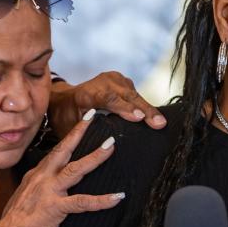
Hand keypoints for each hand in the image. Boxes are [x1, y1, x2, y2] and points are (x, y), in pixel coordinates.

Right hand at [0, 110, 123, 226]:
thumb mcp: (25, 198)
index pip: (55, 152)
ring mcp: (49, 192)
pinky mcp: (55, 208)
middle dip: (79, 132)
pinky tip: (117, 197)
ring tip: (111, 147)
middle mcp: (42, 178)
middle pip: (63, 150)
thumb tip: (46, 186)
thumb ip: (37, 188)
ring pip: (76, 170)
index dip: (69, 138)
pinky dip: (102, 200)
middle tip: (93, 117)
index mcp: (36, 175)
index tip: (81, 123)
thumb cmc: (16, 223)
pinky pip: (83, 202)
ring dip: (95, 157)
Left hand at [48, 72, 165, 137]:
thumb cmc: (67, 116)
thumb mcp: (69, 126)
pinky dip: (144, 105)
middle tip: (159, 124)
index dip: (124, 108)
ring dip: (148, 109)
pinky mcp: (122, 80)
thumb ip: (83, 133)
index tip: (139, 117)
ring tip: (161, 123)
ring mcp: (113, 79)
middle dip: (145, 110)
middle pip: (126, 96)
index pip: (107, 98)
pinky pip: (135, 93)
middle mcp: (101, 82)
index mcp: (86, 93)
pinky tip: (154, 117)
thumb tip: (99, 147)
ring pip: (134, 94)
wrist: (66, 98)